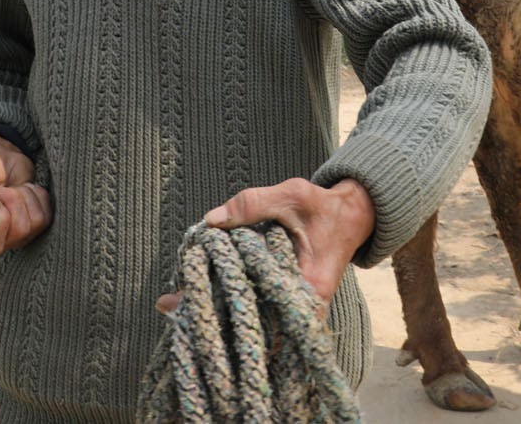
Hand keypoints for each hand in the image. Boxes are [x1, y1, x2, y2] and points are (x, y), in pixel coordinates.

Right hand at [0, 133, 51, 255]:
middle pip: (19, 231)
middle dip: (13, 200)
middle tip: (1, 189)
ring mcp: (15, 235)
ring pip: (35, 223)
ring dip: (25, 196)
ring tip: (11, 188)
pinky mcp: (34, 225)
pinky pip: (46, 217)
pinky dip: (37, 196)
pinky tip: (23, 190)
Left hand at [155, 177, 374, 315]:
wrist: (352, 216)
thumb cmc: (322, 206)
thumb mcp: (292, 195)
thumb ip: (253, 204)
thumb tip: (210, 220)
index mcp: (309, 286)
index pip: (264, 313)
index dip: (225, 312)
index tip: (189, 308)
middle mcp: (302, 307)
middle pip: (252, 323)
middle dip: (211, 316)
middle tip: (168, 306)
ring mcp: (293, 308)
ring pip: (251, 319)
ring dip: (216, 312)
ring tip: (173, 306)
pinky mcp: (284, 300)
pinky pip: (255, 308)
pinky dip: (228, 303)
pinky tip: (198, 298)